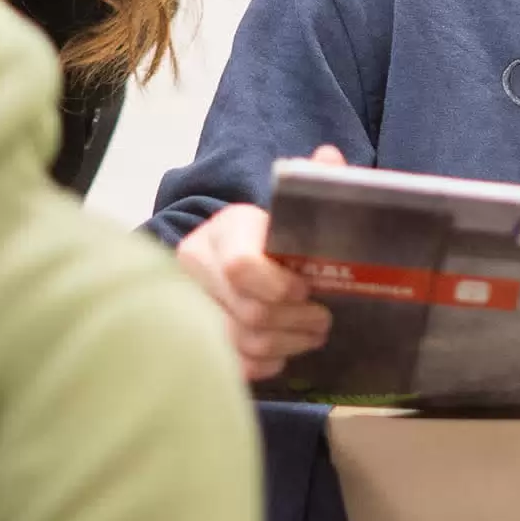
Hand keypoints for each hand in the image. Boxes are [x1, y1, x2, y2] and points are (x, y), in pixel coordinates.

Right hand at [174, 199, 332, 381]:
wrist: (228, 255)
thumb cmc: (271, 234)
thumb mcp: (290, 206)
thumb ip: (313, 183)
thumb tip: (328, 156)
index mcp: (224, 229)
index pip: (242, 267)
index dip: (281, 286)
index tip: (308, 289)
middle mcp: (197, 266)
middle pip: (250, 311)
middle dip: (297, 320)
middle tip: (323, 319)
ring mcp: (191, 303)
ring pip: (244, 341)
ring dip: (288, 343)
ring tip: (311, 334)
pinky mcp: (195, 336)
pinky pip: (235, 364)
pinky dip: (266, 363)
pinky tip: (283, 350)